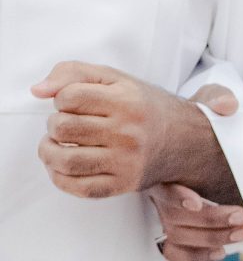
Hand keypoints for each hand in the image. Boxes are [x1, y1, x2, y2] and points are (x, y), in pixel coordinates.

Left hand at [33, 64, 242, 201]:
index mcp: (126, 100)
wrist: (186, 139)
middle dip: (54, 125)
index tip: (71, 103)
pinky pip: (80, 188)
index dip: (60, 99)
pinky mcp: (124, 184)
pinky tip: (61, 167)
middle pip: (63, 128)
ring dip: (49, 152)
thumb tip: (37, 91)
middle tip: (64, 125)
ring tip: (54, 146)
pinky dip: (60, 178)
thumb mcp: (114, 78)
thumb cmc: (142, 106)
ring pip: (66, 161)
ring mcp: (126, 161)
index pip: (69, 97)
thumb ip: (72, 73)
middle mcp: (127, 132)